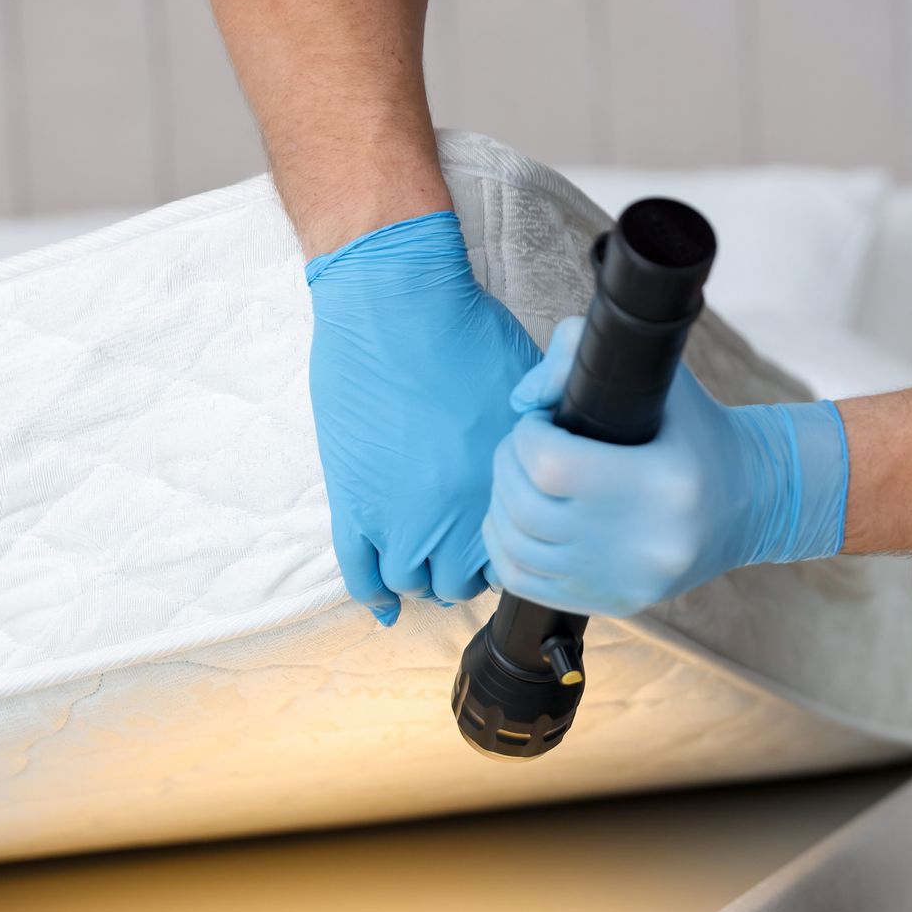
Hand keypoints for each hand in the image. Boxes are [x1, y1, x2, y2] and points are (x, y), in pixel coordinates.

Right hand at [306, 211, 539, 624]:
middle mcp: (453, 513)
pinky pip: (361, 573)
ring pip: (414, 581)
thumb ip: (541, 438)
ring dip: (423, 575)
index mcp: (502, 488)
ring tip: (428, 555)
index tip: (507, 538)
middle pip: (464, 580)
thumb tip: (559, 460)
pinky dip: (375, 596)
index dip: (511, 547)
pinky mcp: (352, 503)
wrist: (395, 304)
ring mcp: (397, 514)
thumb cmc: (467, 333)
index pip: (515, 553)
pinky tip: (386, 607)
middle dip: (467, 569)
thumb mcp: (529, 390)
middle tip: (465, 549)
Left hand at [482, 317, 849, 617]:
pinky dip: (505, 549)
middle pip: (526, 508)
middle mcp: (646, 541)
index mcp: (662, 481)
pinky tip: (518, 523)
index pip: (551, 464)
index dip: (527, 436)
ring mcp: (629, 579)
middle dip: (508, 466)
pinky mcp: (617, 602)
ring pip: (517, 549)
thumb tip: (523, 402)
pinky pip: (526, 584)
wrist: (751, 502)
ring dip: (500, 506)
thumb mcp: (661, 376)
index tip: (540, 423)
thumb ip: (580, 351)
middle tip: (524, 447)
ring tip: (520, 481)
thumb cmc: (698, 433)